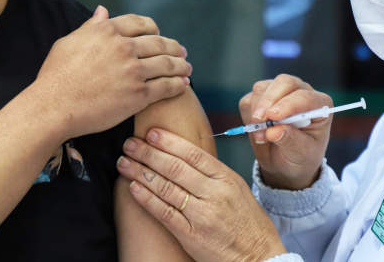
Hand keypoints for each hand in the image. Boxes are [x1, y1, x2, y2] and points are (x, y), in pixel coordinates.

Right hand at [31, 6, 191, 139]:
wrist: (54, 106)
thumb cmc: (56, 75)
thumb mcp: (69, 42)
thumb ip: (90, 26)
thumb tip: (103, 10)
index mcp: (108, 31)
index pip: (141, 24)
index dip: (153, 28)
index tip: (158, 33)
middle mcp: (124, 47)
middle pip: (159, 42)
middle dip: (173, 46)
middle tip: (181, 51)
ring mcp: (134, 71)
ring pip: (167, 64)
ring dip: (181, 65)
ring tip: (187, 67)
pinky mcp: (139, 95)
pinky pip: (166, 87)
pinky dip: (179, 84)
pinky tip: (184, 84)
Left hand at [116, 129, 286, 261]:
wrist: (259, 257)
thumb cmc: (248, 223)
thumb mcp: (238, 190)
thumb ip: (213, 174)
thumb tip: (184, 155)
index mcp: (226, 178)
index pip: (193, 154)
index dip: (169, 141)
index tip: (150, 133)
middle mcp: (214, 194)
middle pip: (175, 167)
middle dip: (148, 153)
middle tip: (129, 144)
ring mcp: (202, 215)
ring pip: (165, 187)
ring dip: (141, 173)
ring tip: (124, 163)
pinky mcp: (191, 236)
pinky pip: (164, 213)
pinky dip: (146, 198)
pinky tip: (133, 187)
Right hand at [239, 75, 332, 189]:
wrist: (285, 162)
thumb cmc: (301, 156)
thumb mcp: (302, 154)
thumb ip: (290, 141)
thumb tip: (273, 131)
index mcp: (319, 104)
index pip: (304, 96)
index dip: (288, 104)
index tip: (273, 117)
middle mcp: (300, 92)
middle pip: (283, 82)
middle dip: (269, 100)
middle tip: (259, 120)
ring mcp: (280, 93)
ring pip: (262, 88)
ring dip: (257, 112)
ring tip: (261, 136)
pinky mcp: (261, 98)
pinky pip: (249, 99)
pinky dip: (248, 116)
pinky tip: (257, 131)